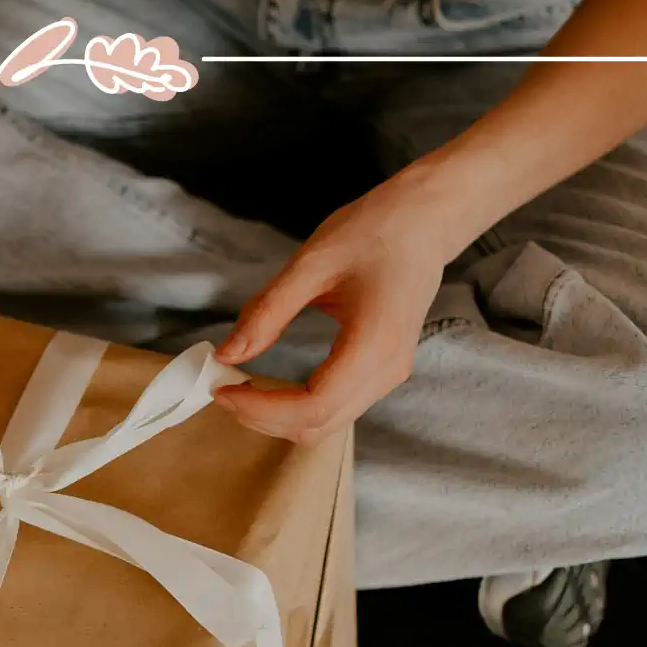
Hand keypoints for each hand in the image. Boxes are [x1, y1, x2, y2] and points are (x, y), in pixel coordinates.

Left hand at [213, 170, 451, 442]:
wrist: (426, 221)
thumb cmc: (374, 232)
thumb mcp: (311, 264)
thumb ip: (267, 312)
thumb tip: (227, 354)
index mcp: (374, 343)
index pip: (314, 406)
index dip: (262, 409)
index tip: (221, 388)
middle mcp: (387, 369)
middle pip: (318, 426)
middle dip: (263, 418)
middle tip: (222, 389)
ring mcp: (389, 375)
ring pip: (327, 424)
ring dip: (278, 417)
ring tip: (240, 387)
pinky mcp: (383, 371)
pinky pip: (337, 408)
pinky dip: (297, 407)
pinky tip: (269, 386)